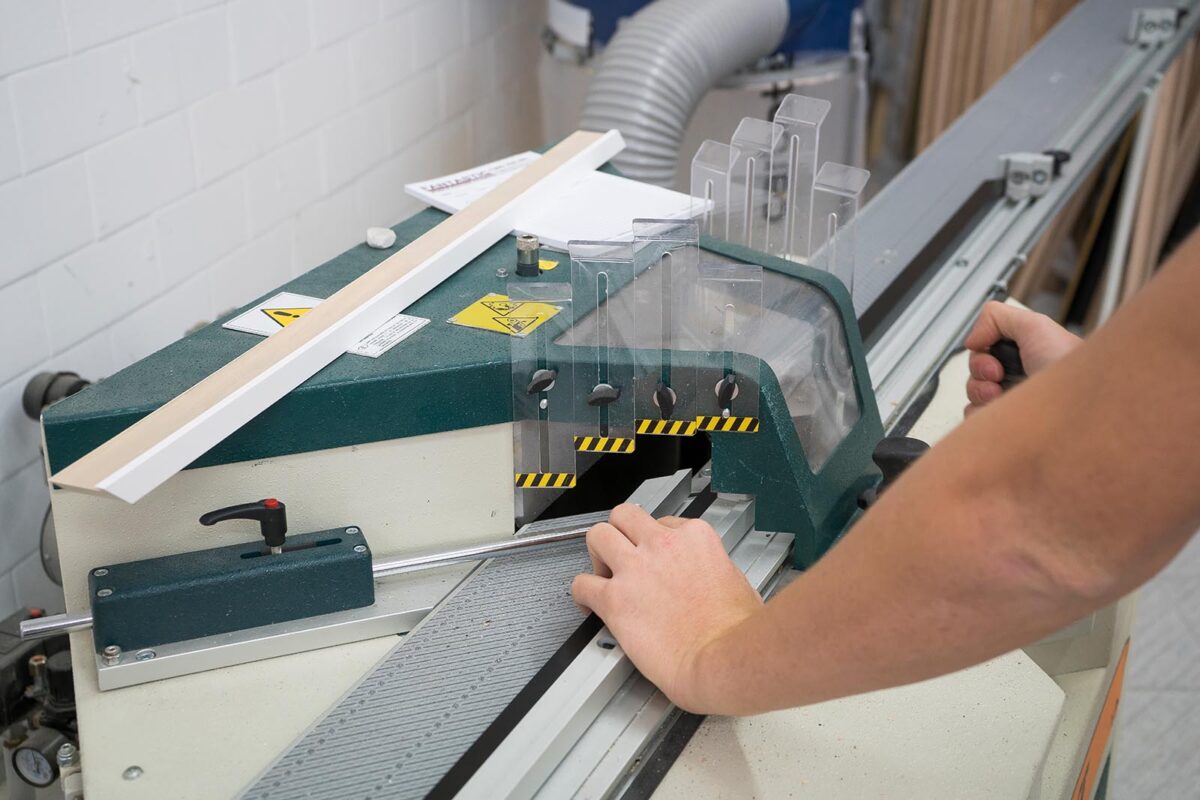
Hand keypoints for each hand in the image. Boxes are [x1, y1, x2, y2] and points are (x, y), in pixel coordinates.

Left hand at [571, 503, 761, 711]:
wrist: (724, 659)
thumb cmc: (737, 631)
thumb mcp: (737, 581)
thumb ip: (713, 569)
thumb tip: (707, 576)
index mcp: (695, 538)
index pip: (663, 522)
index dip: (655, 541)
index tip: (653, 556)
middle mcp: (663, 546)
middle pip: (624, 516)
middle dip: (620, 533)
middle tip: (621, 554)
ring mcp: (636, 570)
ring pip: (598, 535)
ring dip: (597, 553)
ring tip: (602, 572)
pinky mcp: (615, 600)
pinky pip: (582, 584)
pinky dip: (581, 593)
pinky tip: (588, 603)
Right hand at [963, 301, 1080, 412]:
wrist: (1081, 404)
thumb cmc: (1068, 366)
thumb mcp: (1035, 326)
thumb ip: (997, 318)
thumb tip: (972, 341)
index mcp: (1025, 354)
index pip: (984, 351)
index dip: (982, 355)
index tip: (995, 361)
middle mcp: (1018, 377)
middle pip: (975, 373)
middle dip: (981, 373)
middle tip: (999, 377)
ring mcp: (1013, 401)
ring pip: (973, 396)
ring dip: (980, 394)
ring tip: (1001, 396)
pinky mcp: (1008, 423)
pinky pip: (977, 420)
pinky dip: (980, 415)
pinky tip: (998, 410)